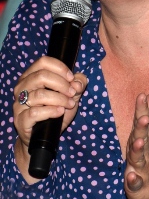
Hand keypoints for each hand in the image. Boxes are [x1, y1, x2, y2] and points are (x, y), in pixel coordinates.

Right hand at [13, 56, 86, 180]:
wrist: (44, 136)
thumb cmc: (56, 111)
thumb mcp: (70, 95)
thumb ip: (78, 85)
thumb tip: (79, 82)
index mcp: (32, 76)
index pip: (43, 62)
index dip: (60, 68)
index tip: (71, 78)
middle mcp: (22, 87)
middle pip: (41, 76)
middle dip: (62, 84)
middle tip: (72, 93)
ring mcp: (19, 103)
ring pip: (39, 95)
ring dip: (59, 99)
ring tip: (69, 104)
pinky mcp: (20, 119)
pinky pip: (34, 112)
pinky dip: (51, 111)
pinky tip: (60, 112)